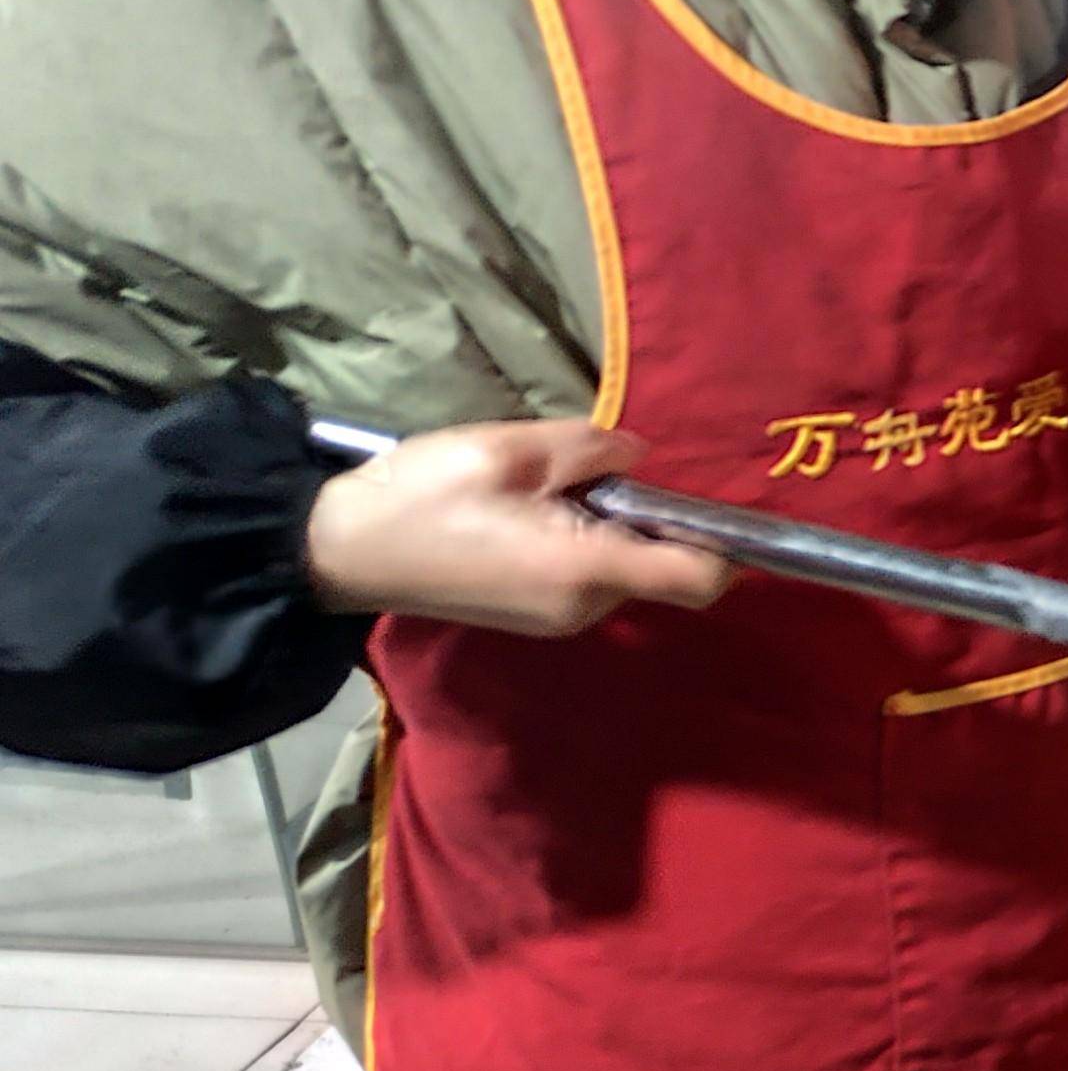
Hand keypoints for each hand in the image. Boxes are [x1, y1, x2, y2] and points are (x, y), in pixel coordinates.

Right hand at [305, 421, 732, 634]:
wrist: (336, 551)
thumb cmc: (423, 496)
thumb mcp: (510, 451)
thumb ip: (591, 450)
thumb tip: (639, 458)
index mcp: (588, 571)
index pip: (700, 578)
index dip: (729, 547)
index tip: (724, 504)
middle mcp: (585, 608)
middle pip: (662, 567)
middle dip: (650, 518)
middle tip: (591, 470)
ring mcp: (558, 619)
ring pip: (622, 568)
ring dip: (610, 526)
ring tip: (543, 485)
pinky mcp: (533, 615)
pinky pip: (587, 575)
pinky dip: (582, 541)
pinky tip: (529, 509)